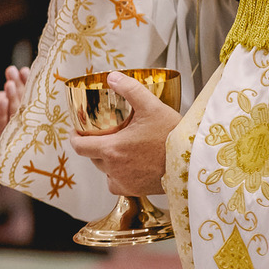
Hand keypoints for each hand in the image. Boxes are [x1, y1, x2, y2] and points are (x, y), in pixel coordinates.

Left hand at [0, 65, 27, 145]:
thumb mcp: (6, 95)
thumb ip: (15, 86)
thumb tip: (25, 70)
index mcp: (24, 111)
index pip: (29, 96)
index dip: (28, 83)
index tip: (25, 70)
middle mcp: (20, 121)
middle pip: (23, 103)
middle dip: (20, 87)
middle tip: (15, 73)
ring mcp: (9, 128)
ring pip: (13, 111)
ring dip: (12, 97)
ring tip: (9, 84)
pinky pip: (1, 122)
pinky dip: (2, 111)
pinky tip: (3, 101)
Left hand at [68, 71, 181, 195]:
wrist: (193, 161)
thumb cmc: (173, 136)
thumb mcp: (151, 106)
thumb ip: (129, 89)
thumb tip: (112, 77)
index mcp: (112, 149)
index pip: (79, 146)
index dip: (75, 138)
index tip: (76, 132)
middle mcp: (114, 169)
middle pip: (92, 157)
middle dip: (94, 146)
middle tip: (103, 135)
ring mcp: (125, 182)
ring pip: (105, 171)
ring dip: (107, 161)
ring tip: (118, 148)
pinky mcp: (136, 190)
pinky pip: (117, 183)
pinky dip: (118, 175)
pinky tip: (128, 165)